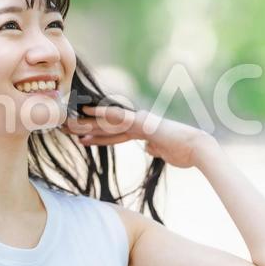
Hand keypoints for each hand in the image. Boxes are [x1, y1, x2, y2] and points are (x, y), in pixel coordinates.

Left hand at [60, 105, 216, 167]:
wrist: (199, 149)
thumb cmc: (186, 153)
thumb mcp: (165, 153)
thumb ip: (155, 148)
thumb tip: (148, 148)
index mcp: (142, 131)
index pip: (114, 134)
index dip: (97, 136)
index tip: (80, 138)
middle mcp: (138, 123)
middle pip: (107, 126)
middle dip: (86, 127)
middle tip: (66, 128)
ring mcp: (140, 122)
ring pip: (108, 122)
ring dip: (88, 123)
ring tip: (69, 123)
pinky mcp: (143, 124)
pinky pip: (119, 118)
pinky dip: (103, 115)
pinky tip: (89, 113)